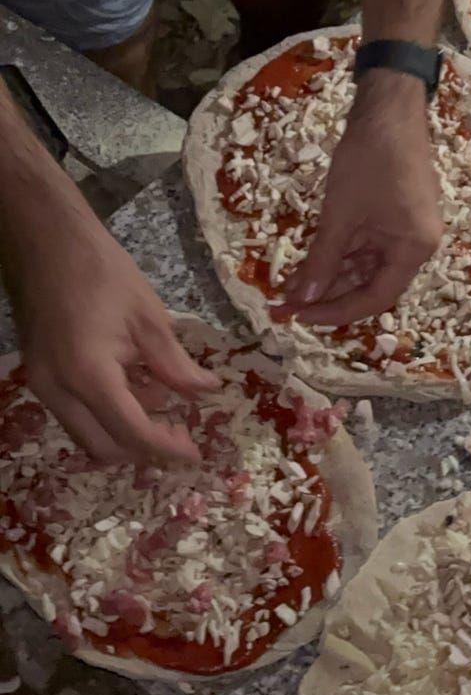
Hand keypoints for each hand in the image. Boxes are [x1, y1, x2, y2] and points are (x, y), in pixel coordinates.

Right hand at [9, 201, 212, 464]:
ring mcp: (42, 385)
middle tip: (181, 431)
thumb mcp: (149, 317)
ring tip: (162, 401)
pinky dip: (105, 412)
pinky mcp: (39, 375)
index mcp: (88, 375)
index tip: (196, 453)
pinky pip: (74, 412)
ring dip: (124, 430)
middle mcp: (57, 391)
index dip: (167, 448)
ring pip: (85, 434)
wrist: (47, 242)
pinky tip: (135, 385)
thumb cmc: (102, 271)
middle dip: (144, 448)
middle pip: (103, 447)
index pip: (132, 432)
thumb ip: (176, 364)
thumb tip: (207, 392)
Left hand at [275, 73, 442, 325]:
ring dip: (330, 275)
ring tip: (291, 286)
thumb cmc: (369, 159)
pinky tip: (310, 262)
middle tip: (285, 305)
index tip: (299, 316)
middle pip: (371, 285)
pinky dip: (339, 254)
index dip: (336, 312)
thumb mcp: (340, 214)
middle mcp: (416, 246)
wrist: (388, 108)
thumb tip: (303, 300)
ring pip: (364, 267)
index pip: (375, 299)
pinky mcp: (394, 215)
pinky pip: (365, 246)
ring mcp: (406, 230)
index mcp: (414, 249)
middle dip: (328, 296)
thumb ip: (322, 260)